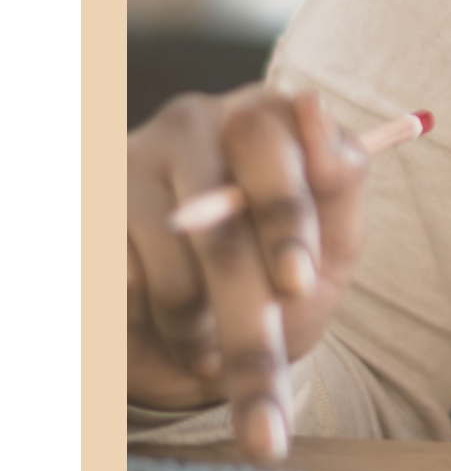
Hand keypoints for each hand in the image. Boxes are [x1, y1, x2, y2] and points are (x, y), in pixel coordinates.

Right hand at [127, 85, 367, 460]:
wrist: (209, 341)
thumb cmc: (282, 273)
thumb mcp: (332, 235)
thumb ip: (337, 178)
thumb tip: (309, 104)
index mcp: (260, 115)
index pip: (266, 141)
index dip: (284, 215)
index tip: (298, 283)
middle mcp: (191, 125)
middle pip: (215, 217)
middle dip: (245, 302)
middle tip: (264, 366)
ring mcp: (129, 167)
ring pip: (171, 271)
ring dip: (200, 332)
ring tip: (214, 348)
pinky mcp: (91, 219)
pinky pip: (125, 291)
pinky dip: (155, 331)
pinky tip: (166, 329)